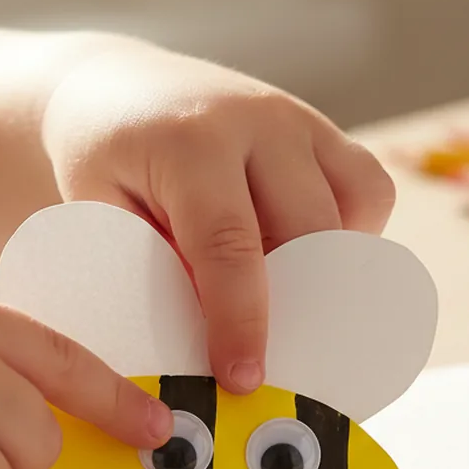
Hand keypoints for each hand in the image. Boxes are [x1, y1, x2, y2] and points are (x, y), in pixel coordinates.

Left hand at [41, 42, 395, 392]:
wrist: (116, 90)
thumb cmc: (104, 163)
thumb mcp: (101, 214)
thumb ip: (150, 271)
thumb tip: (197, 350)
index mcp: (190, 145)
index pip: (229, 245)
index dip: (243, 320)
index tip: (244, 378)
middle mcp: (256, 122)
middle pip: (307, 231)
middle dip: (298, 304)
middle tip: (273, 356)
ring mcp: (297, 119)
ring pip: (354, 207)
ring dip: (330, 266)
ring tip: (283, 292)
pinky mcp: (322, 127)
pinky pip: (368, 188)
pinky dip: (350, 233)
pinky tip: (305, 252)